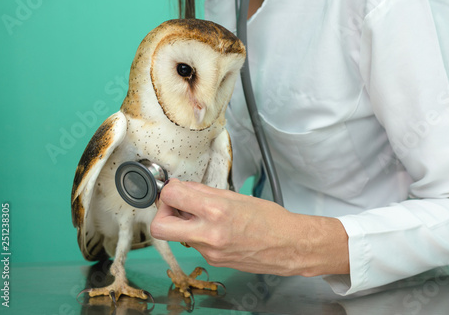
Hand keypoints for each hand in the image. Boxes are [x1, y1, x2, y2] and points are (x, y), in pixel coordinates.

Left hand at [150, 179, 349, 275]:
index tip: (175, 189)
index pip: (171, 196)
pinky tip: (216, 228)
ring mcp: (209, 252)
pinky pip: (195, 244)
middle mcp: (208, 235)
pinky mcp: (213, 261)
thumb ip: (205, 192)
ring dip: (183, 222)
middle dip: (163, 212)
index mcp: (216, 211)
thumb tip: (182, 187)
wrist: (289, 246)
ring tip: (204, 214)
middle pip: (159, 227)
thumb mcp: (237, 196)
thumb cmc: (270, 219)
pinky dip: (198, 233)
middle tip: (176, 205)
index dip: (169, 190)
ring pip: (177, 236)